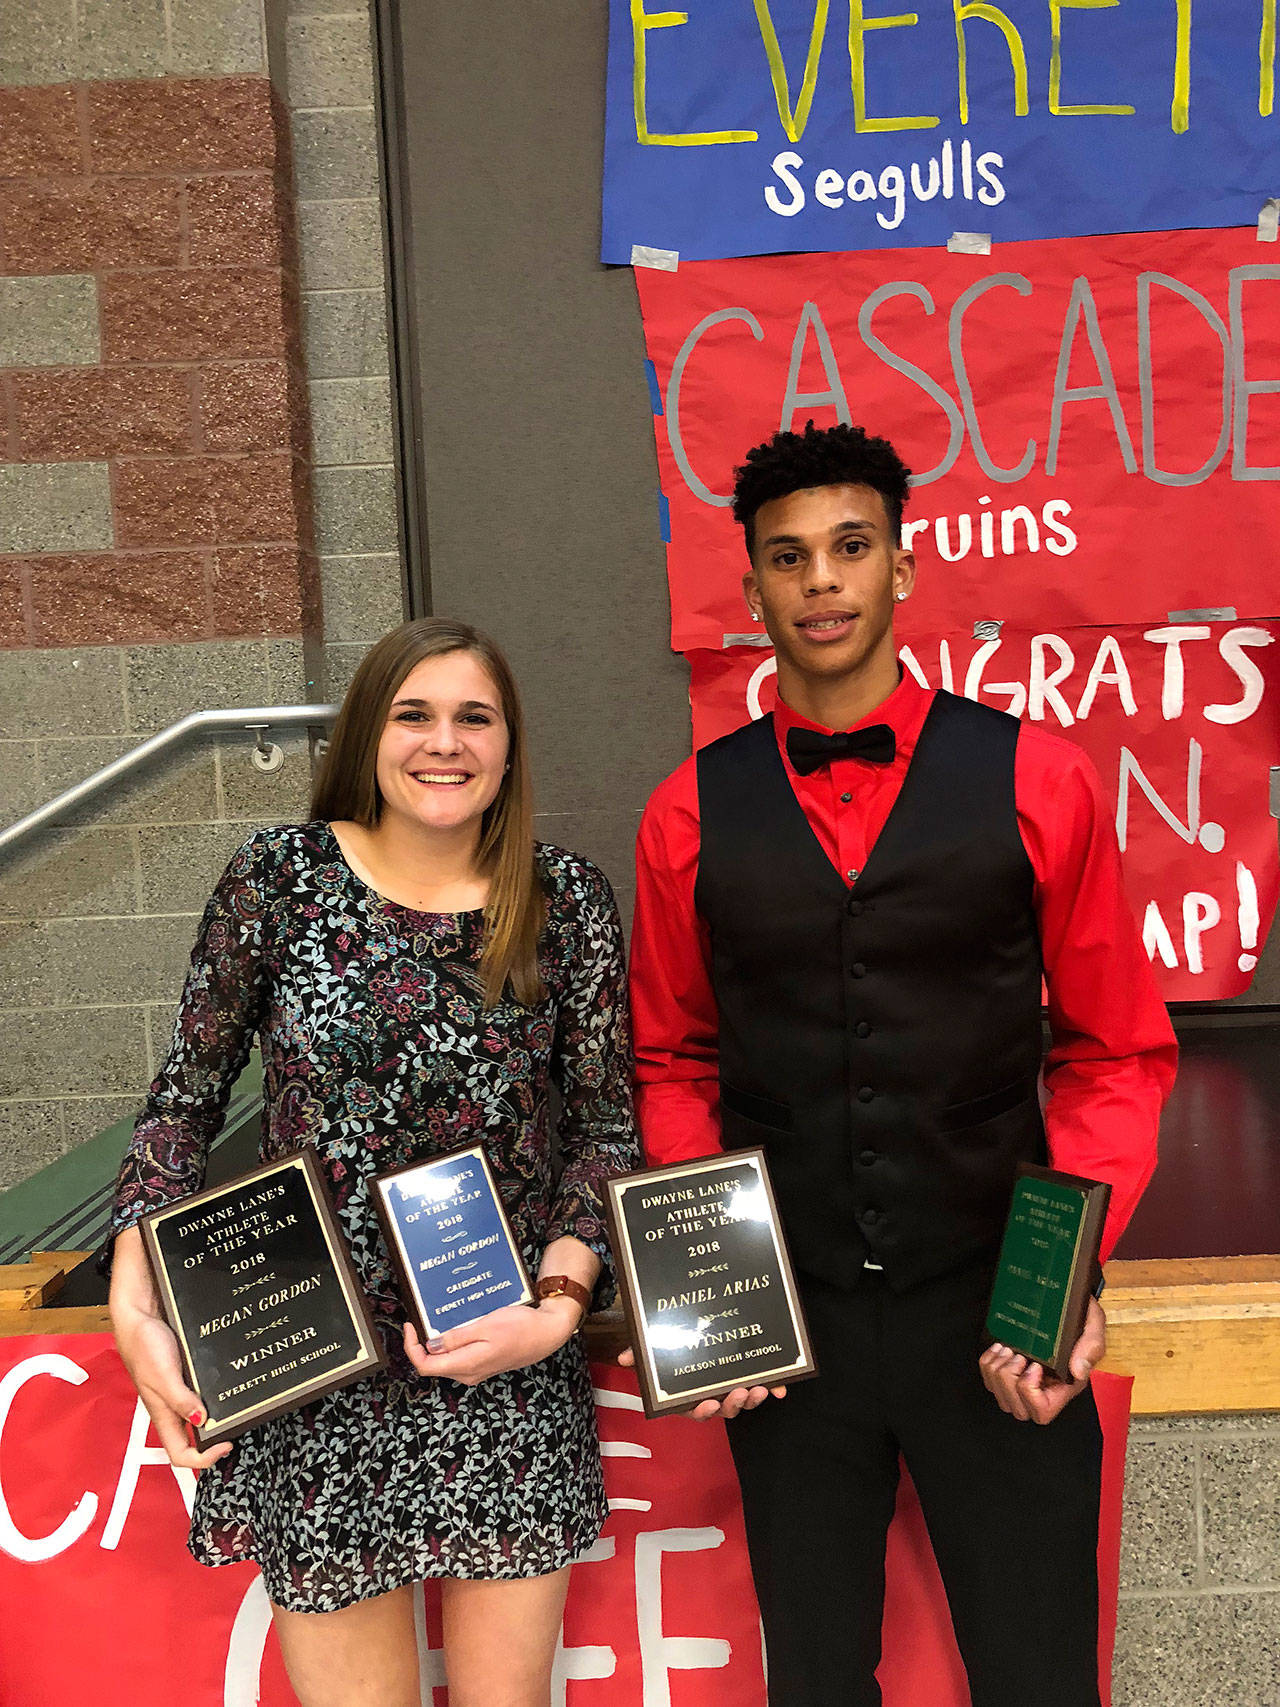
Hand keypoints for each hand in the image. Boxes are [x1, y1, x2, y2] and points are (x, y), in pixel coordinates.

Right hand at [109, 1223, 230, 1471]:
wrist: (140, 1313)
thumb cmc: (144, 1345)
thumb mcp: (162, 1375)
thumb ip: (180, 1399)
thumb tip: (203, 1422)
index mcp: (163, 1414)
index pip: (180, 1453)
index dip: (203, 1459)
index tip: (227, 1444)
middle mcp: (172, 1406)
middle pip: (192, 1439)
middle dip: (215, 1441)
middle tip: (240, 1426)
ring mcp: (179, 1390)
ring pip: (199, 1415)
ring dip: (218, 1417)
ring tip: (241, 1407)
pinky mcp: (185, 1374)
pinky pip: (202, 1391)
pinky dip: (216, 1393)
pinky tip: (230, 1383)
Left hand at [403, 1298, 581, 1385]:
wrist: (548, 1333)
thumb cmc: (522, 1328)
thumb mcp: (485, 1326)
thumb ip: (456, 1337)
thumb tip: (431, 1345)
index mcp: (467, 1365)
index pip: (425, 1366)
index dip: (411, 1347)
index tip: (410, 1326)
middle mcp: (469, 1373)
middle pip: (433, 1363)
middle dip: (422, 1342)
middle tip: (421, 1318)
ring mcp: (476, 1369)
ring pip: (446, 1359)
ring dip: (438, 1340)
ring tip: (440, 1318)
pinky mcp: (483, 1362)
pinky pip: (459, 1354)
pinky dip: (452, 1340)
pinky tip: (458, 1324)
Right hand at [616, 1346, 786, 1418]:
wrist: (704, 1321)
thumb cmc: (675, 1343)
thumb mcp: (656, 1346)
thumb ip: (641, 1353)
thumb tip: (623, 1357)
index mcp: (691, 1393)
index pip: (694, 1409)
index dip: (702, 1411)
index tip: (708, 1404)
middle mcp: (713, 1394)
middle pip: (724, 1409)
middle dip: (733, 1405)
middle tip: (739, 1392)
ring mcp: (734, 1387)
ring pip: (745, 1401)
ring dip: (753, 1399)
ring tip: (759, 1388)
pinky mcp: (753, 1377)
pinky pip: (765, 1387)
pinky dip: (775, 1388)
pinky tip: (782, 1388)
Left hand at [980, 1297, 1105, 1424]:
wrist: (1062, 1298)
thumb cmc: (1079, 1315)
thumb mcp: (1092, 1326)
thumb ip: (1090, 1347)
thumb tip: (1078, 1371)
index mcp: (1064, 1386)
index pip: (1042, 1412)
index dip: (1030, 1393)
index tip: (1035, 1365)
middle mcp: (1044, 1388)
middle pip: (1017, 1409)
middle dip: (1009, 1381)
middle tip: (1018, 1355)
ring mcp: (1024, 1380)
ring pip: (1000, 1397)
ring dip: (997, 1371)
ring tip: (1008, 1349)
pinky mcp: (1009, 1369)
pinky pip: (989, 1380)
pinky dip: (988, 1364)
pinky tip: (999, 1347)